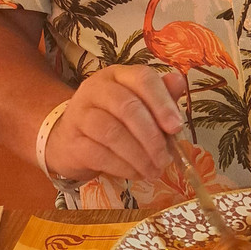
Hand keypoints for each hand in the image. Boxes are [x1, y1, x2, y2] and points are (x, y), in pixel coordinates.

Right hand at [45, 66, 186, 180]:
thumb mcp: (140, 106)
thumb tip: (179, 81)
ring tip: (154, 171)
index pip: (142, 79)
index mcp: (118, 75)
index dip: (162, 102)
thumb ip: (161, 97)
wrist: (71, 141)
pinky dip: (123, 167)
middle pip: (127, 107)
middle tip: (165, 159)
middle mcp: (96, 88)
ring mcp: (80, 113)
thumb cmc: (114, 121)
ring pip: (112, 132)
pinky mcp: (71, 141)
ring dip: (139, 156)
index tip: (176, 128)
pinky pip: (99, 154)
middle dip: (152, 137)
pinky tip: (136, 174)